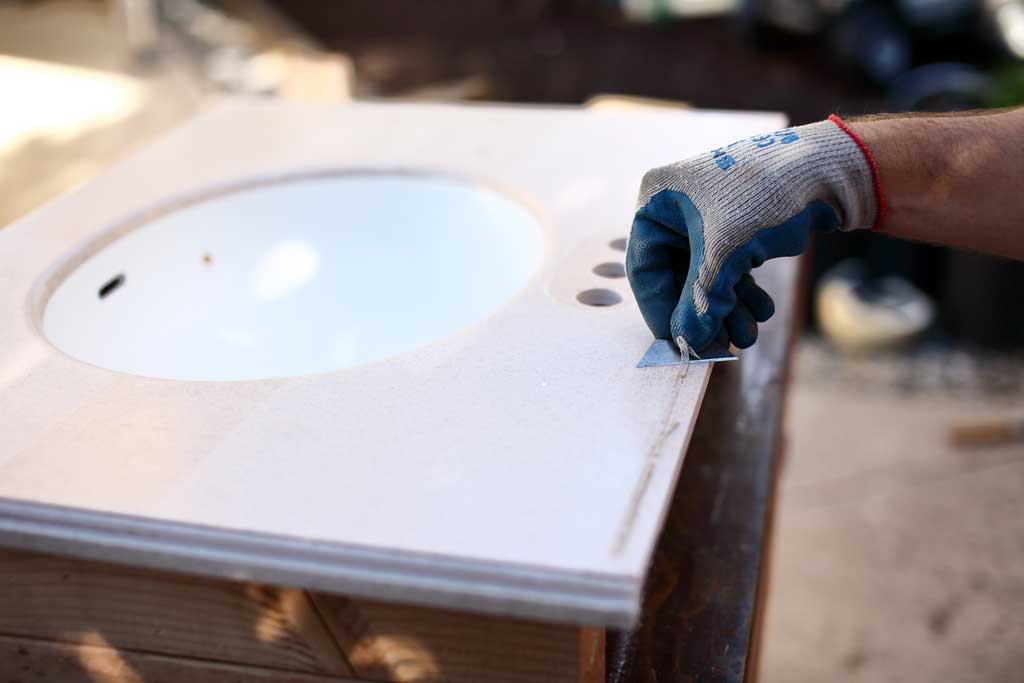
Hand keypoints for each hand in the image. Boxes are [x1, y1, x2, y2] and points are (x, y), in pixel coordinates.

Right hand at [626, 116, 880, 353]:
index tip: (676, 341)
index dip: (660, 308)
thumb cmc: (763, 196)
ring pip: (706, 277)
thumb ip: (701, 301)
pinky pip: (727, 269)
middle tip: (719, 345)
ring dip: (726, 309)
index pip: (645, 266)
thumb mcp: (725, 254)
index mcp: (657, 201)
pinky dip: (741, 293)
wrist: (826, 168)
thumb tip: (686, 342)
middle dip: (703, 312)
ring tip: (748, 333)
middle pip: (677, 276)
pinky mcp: (735, 226)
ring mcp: (707, 218)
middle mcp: (676, 208)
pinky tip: (761, 311)